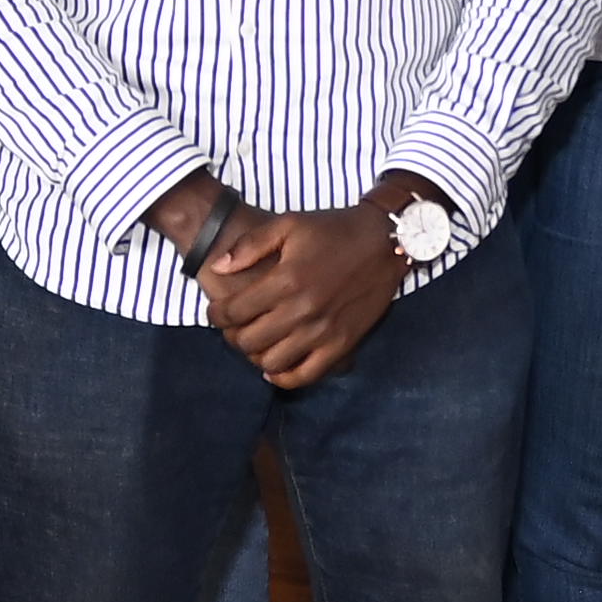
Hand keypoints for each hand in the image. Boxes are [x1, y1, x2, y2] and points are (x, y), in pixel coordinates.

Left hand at [202, 194, 403, 388]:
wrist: (385, 240)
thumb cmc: (333, 230)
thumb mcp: (288, 224)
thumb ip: (249, 245)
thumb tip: (217, 268)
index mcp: (285, 280)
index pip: (233, 312)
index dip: (216, 314)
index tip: (216, 311)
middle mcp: (302, 310)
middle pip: (248, 340)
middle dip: (232, 335)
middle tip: (233, 327)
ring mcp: (323, 331)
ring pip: (272, 361)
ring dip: (256, 355)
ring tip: (256, 342)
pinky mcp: (342, 344)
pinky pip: (307, 375)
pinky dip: (285, 377)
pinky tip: (275, 366)